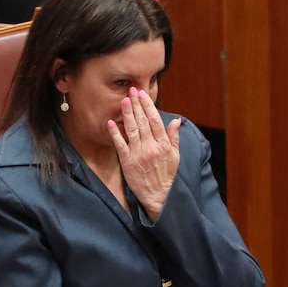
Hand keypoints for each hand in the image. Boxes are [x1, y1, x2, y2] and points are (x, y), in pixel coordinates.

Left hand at [107, 87, 179, 220]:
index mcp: (163, 145)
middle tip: (132, 90)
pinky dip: (115, 133)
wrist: (158, 196)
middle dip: (137, 104)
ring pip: (132, 129)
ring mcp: (138, 154)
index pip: (155, 120)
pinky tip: (111, 122)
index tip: (143, 94)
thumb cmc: (166, 175)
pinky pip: (120, 145)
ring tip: (124, 100)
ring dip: (127, 114)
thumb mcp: (175, 156)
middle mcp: (150, 147)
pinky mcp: (127, 162)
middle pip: (142, 121)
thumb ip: (174, 137)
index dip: (148, 106)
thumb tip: (176, 120)